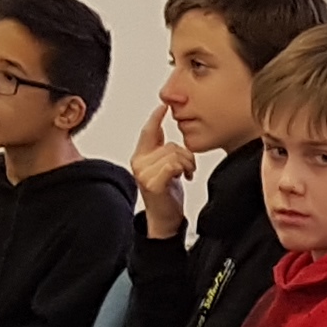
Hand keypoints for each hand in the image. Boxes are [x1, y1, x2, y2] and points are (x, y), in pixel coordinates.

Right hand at [130, 105, 193, 230]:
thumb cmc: (166, 194)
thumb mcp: (163, 166)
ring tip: (186, 174)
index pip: (148, 131)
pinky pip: (173, 165)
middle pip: (170, 144)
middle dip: (186, 155)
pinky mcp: (152, 183)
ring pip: (174, 154)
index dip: (156, 117)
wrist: (164, 220)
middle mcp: (139, 163)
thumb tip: (159, 126)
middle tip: (187, 168)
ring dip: (187, 164)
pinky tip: (184, 178)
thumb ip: (159, 148)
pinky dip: (184, 170)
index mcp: (140, 157)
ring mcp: (144, 173)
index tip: (164, 106)